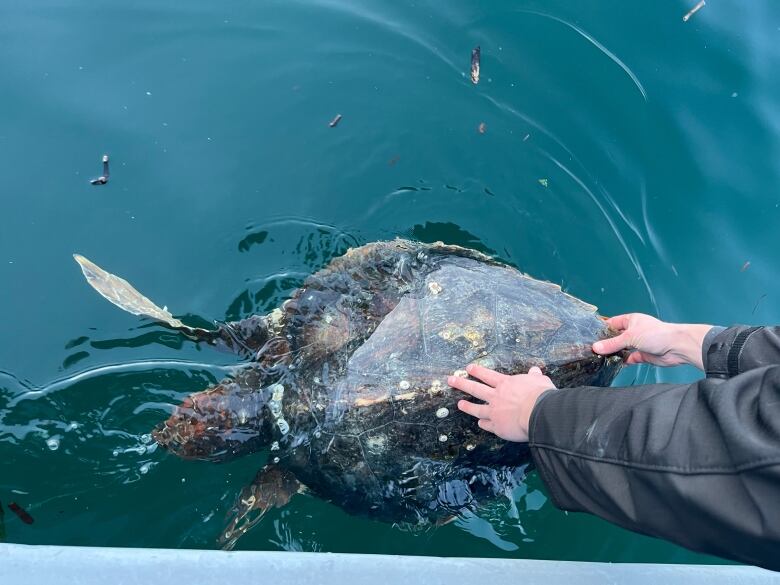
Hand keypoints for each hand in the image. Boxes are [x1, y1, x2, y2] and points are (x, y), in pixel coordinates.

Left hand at [448, 363, 555, 441]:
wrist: (538, 414)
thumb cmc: (541, 395)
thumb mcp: (539, 381)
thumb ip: (534, 376)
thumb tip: (534, 370)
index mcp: (505, 384)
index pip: (488, 375)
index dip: (477, 371)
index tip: (468, 368)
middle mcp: (496, 397)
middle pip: (475, 389)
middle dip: (461, 383)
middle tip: (451, 380)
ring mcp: (494, 412)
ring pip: (477, 408)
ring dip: (467, 406)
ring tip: (459, 404)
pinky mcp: (497, 427)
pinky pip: (487, 425)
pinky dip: (483, 423)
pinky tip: (479, 423)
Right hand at [592, 313, 712, 369]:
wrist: (676, 347)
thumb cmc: (656, 334)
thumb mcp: (630, 337)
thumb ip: (612, 343)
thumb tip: (596, 347)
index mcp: (631, 320)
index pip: (612, 323)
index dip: (602, 329)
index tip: (590, 336)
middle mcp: (634, 331)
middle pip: (616, 337)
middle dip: (607, 343)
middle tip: (593, 349)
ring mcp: (638, 343)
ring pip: (622, 348)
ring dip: (615, 353)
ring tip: (601, 357)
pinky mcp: (643, 355)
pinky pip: (630, 358)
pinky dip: (624, 361)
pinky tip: (616, 364)